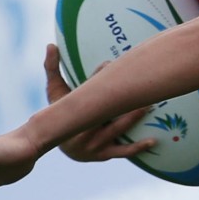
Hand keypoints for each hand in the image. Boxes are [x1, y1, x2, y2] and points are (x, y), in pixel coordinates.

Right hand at [43, 44, 154, 160]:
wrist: (45, 141)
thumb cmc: (56, 110)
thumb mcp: (54, 89)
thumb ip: (52, 67)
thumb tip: (50, 44)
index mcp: (74, 112)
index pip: (89, 92)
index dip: (100, 76)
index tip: (112, 64)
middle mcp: (83, 128)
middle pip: (107, 111)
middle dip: (126, 99)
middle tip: (145, 85)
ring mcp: (92, 144)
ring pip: (118, 128)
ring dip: (135, 116)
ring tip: (152, 104)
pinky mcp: (101, 155)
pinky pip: (122, 151)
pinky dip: (137, 147)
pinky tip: (153, 141)